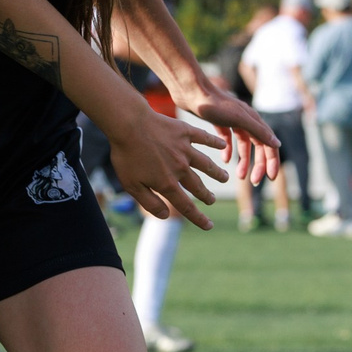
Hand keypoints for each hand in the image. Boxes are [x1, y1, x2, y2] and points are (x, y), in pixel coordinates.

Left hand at [104, 105, 226, 227]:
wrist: (128, 125)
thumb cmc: (126, 156)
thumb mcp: (132, 185)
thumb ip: (150, 203)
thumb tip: (166, 216)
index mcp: (167, 184)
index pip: (186, 206)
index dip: (199, 218)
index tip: (209, 226)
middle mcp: (180, 169)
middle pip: (198, 186)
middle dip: (206, 196)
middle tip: (212, 200)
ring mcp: (184, 150)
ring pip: (206, 164)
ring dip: (216, 172)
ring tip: (225, 177)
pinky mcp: (184, 132)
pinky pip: (204, 138)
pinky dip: (214, 142)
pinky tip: (223, 145)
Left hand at [177, 78, 281, 187]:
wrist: (192, 92)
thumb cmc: (215, 104)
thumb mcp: (239, 119)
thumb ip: (258, 131)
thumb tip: (277, 144)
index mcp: (254, 120)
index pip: (269, 144)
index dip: (272, 161)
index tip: (270, 178)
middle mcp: (247, 120)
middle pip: (258, 147)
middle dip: (258, 164)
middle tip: (254, 181)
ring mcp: (233, 121)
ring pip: (244, 145)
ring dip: (244, 160)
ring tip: (238, 176)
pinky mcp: (220, 122)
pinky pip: (229, 139)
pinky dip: (229, 150)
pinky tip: (224, 160)